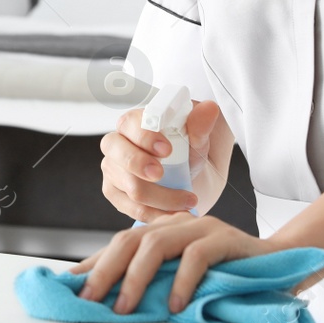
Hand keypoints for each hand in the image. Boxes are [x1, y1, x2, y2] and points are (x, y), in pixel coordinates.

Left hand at [68, 213, 270, 313]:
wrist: (280, 264)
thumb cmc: (227, 275)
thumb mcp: (181, 278)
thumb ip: (153, 280)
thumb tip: (109, 300)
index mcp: (163, 229)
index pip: (119, 243)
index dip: (93, 263)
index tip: (68, 285)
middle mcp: (177, 223)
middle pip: (130, 240)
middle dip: (104, 270)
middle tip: (89, 299)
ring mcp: (202, 227)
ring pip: (157, 244)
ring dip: (136, 278)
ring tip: (125, 307)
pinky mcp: (226, 239)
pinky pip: (197, 256)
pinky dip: (182, 280)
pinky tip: (174, 304)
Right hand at [98, 99, 221, 221]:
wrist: (192, 182)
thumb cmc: (189, 155)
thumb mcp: (200, 141)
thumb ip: (201, 126)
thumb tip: (209, 108)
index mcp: (136, 123)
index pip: (130, 123)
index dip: (145, 136)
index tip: (166, 149)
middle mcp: (118, 143)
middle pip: (115, 150)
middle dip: (138, 163)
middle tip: (161, 174)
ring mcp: (114, 169)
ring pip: (128, 184)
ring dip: (160, 197)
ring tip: (188, 200)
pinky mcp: (115, 192)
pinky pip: (129, 206)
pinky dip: (155, 213)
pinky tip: (175, 214)